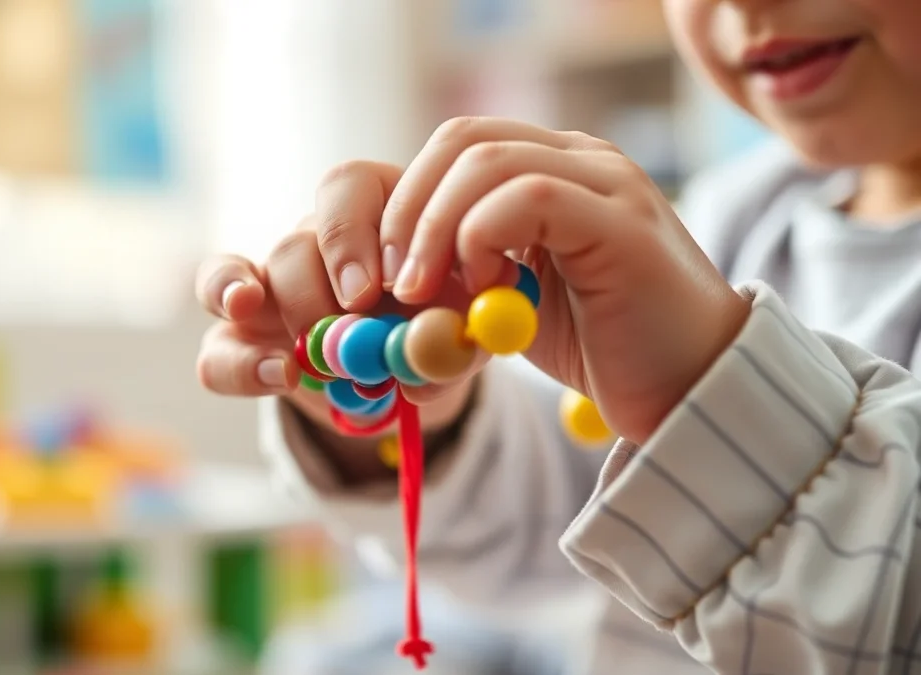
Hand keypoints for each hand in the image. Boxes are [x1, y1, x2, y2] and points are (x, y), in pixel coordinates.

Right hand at [195, 160, 503, 429]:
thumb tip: (431, 357)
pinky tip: (276, 374)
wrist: (412, 375)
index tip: (388, 282)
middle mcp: (314, 239)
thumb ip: (456, 338)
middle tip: (358, 312)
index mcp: (374, 211)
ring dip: (293, 315)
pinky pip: (217, 348)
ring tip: (320, 354)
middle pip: (299, 237)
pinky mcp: (242, 342)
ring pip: (249, 277)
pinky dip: (238, 362)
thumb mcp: (463, 330)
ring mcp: (269, 287)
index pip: (347, 188)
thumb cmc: (441, 331)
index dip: (357, 232)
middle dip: (325, 279)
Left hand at [382, 117, 750, 443]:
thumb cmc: (607, 349)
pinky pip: (527, 197)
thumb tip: (392, 282)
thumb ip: (464, 276)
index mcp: (554, 169)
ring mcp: (605, 181)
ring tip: (430, 295)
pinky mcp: (620, 219)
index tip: (384, 270)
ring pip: (485, 161)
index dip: (407, 200)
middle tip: (395, 283)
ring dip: (436, 229)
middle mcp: (581, 160)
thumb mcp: (513, 304)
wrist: (690, 390)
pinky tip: (489, 291)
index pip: (457, 145)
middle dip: (409, 210)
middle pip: (462, 139)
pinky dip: (482, 240)